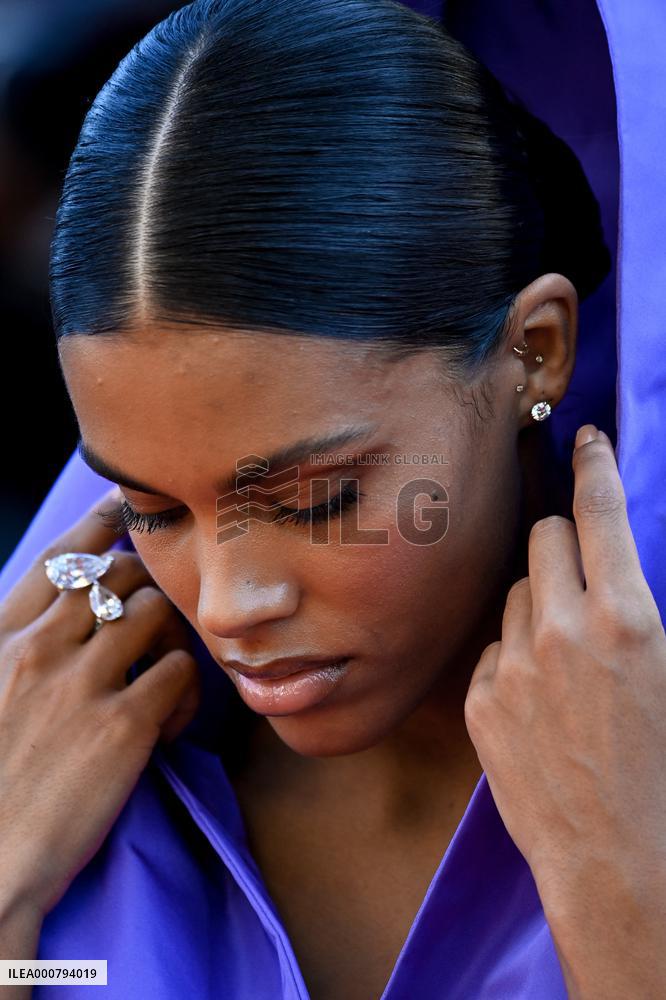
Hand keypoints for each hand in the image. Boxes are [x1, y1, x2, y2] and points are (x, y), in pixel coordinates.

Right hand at [0, 487, 200, 921]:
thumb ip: (18, 651)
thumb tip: (62, 624)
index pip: (58, 559)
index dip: (98, 524)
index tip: (125, 506)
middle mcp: (38, 648)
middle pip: (119, 575)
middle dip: (148, 585)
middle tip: (159, 618)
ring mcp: (82, 683)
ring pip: (155, 613)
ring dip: (172, 636)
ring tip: (165, 680)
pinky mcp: (123, 726)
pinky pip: (179, 673)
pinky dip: (185, 692)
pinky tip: (168, 724)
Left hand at [464, 424, 665, 996]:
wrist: (619, 860)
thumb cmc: (664, 771)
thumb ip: (637, 610)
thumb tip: (618, 573)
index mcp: (628, 619)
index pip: (600, 512)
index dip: (595, 466)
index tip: (586, 441)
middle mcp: (563, 631)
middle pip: (543, 536)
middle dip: (562, 541)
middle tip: (580, 569)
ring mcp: (512, 664)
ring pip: (515, 591)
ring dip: (536, 602)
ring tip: (564, 655)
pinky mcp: (479, 698)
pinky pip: (490, 646)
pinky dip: (509, 655)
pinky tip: (535, 698)